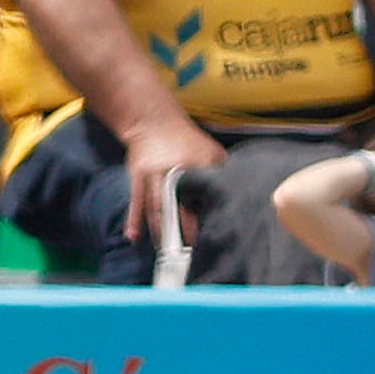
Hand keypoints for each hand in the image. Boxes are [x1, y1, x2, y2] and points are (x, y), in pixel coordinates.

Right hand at [121, 115, 226, 246]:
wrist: (153, 121)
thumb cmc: (188, 140)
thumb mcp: (211, 151)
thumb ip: (223, 172)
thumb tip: (240, 196)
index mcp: (196, 164)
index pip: (206, 193)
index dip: (210, 213)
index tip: (217, 233)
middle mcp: (173, 170)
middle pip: (178, 204)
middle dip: (184, 229)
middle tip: (191, 251)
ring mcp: (153, 174)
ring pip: (156, 207)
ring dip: (161, 231)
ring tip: (166, 251)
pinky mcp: (137, 176)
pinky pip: (136, 202)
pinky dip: (133, 221)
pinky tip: (133, 237)